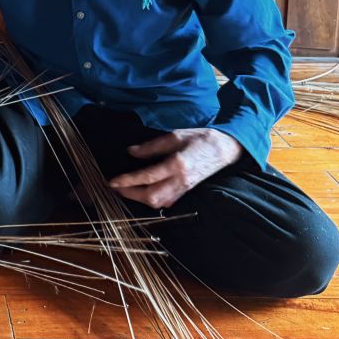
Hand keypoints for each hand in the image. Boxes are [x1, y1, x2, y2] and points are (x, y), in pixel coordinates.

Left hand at [107, 127, 242, 208]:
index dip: (128, 180)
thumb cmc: (200, 138)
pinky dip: (152, 201)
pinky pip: (167, 202)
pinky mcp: (187, 191)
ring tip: (126, 190)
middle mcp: (181, 180)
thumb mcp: (175, 136)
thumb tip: (131, 152)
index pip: (148, 176)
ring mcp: (185, 188)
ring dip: (139, 199)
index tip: (113, 181)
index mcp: (178, 164)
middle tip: (115, 187)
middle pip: (152, 196)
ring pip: (159, 203)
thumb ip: (152, 146)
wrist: (225, 148)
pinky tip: (143, 193)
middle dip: (131, 194)